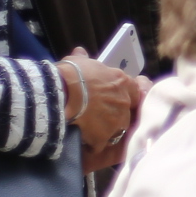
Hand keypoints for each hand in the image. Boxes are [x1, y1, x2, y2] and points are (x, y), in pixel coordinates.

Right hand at [59, 51, 143, 173]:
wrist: (59, 94)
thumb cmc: (69, 74)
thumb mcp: (77, 62)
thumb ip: (84, 59)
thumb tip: (81, 52)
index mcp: (121, 82)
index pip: (136, 90)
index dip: (126, 95)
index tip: (115, 98)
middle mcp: (123, 102)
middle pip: (126, 112)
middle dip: (114, 115)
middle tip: (98, 115)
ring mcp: (115, 121)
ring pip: (116, 130)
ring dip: (106, 130)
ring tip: (90, 129)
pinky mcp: (103, 137)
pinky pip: (100, 144)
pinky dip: (92, 144)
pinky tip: (82, 140)